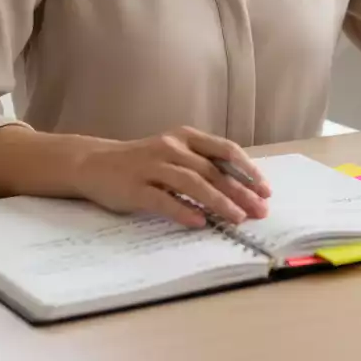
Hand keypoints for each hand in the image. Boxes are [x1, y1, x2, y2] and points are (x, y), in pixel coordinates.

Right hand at [72, 126, 271, 227]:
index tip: (265, 189)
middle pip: (213, 170)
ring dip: (218, 202)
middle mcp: (172, 147)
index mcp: (186, 137)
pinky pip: (163, 200)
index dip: (248, 170)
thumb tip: (240, 188)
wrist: (94, 163)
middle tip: (259, 211)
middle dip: (240, 192)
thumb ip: (202, 164)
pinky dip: (183, 211)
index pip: (225, 150)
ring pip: (192, 183)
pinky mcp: (135, 188)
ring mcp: (152, 166)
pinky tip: (200, 222)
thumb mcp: (175, 153)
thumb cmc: (143, 161)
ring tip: (237, 218)